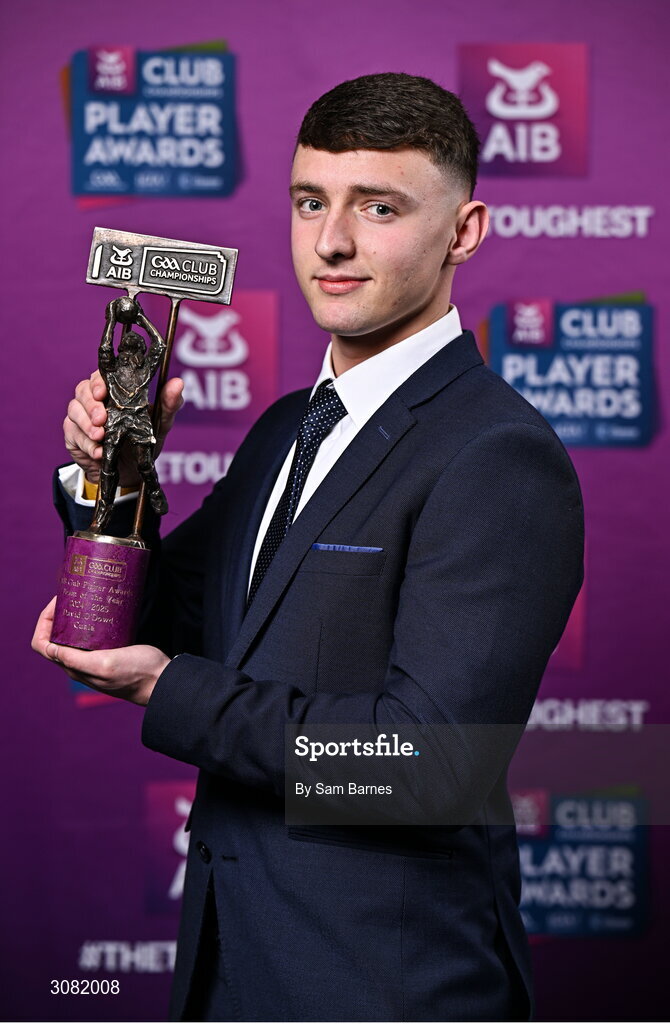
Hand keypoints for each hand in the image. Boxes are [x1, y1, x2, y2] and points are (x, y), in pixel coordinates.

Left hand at [32, 598, 169, 705]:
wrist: (161, 681)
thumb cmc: (135, 673)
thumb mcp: (104, 664)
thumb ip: (76, 660)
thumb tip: (50, 649)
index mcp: (73, 667)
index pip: (42, 644)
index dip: (43, 622)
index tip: (58, 604)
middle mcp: (79, 664)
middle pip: (55, 637)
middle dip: (58, 616)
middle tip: (72, 596)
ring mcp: (92, 659)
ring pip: (72, 636)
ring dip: (72, 618)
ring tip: (84, 600)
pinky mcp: (108, 653)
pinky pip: (89, 637)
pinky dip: (89, 622)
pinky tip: (100, 612)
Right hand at [64, 371, 183, 484]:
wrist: (131, 472)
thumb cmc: (143, 442)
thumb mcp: (160, 424)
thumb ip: (169, 404)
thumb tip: (178, 383)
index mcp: (114, 392)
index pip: (100, 376)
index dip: (98, 381)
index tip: (102, 392)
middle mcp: (94, 400)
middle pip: (82, 390)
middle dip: (91, 405)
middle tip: (101, 419)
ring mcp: (81, 417)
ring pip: (74, 411)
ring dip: (86, 424)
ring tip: (100, 436)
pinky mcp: (74, 436)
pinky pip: (73, 435)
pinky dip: (86, 444)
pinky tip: (98, 451)